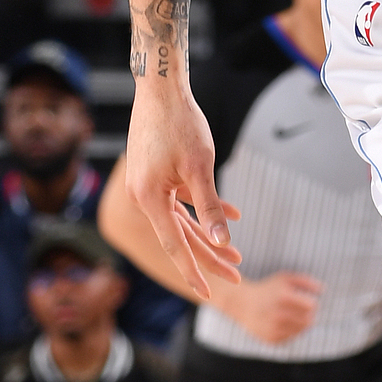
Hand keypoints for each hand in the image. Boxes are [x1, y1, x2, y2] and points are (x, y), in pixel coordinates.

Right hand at [123, 81, 242, 296]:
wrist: (161, 88)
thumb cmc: (180, 122)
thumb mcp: (200, 166)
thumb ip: (211, 205)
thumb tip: (222, 240)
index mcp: (150, 198)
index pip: (175, 244)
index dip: (194, 270)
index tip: (208, 294)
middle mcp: (144, 196)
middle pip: (180, 236)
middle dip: (210, 257)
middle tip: (237, 275)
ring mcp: (148, 185)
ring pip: (182, 220)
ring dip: (209, 235)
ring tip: (237, 255)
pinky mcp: (156, 174)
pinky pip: (181, 200)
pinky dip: (204, 208)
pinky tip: (232, 216)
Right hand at [221, 269, 321, 345]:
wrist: (242, 303)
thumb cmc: (268, 289)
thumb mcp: (285, 279)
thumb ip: (306, 281)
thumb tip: (323, 289)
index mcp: (283, 297)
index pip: (312, 306)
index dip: (312, 303)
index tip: (305, 301)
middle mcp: (278, 314)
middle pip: (309, 320)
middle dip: (308, 315)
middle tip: (300, 311)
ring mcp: (273, 328)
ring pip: (301, 331)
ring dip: (301, 324)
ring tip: (292, 316)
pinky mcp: (270, 339)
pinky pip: (291, 337)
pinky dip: (290, 331)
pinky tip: (282, 324)